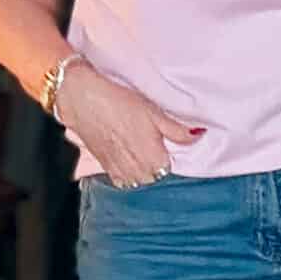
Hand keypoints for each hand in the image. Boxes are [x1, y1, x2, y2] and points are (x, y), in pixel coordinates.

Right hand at [57, 62, 202, 184]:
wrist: (82, 98)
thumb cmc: (118, 102)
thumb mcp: (154, 111)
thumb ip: (177, 130)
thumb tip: (199, 135)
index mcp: (153, 158)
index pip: (170, 168)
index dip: (168, 154)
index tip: (164, 143)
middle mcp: (137, 170)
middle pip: (154, 177)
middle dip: (155, 164)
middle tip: (151, 144)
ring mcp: (119, 171)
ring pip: (138, 180)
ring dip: (141, 170)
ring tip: (138, 151)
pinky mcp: (104, 168)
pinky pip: (121, 180)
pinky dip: (126, 173)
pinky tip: (125, 158)